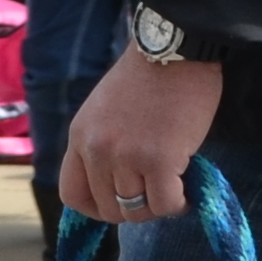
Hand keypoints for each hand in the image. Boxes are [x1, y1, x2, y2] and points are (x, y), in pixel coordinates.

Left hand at [63, 47, 225, 221]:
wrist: (175, 50)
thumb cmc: (147, 77)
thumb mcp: (105, 111)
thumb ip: (103, 145)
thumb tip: (119, 185)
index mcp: (80, 137)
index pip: (72, 194)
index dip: (96, 208)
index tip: (118, 204)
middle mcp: (97, 150)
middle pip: (108, 209)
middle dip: (134, 208)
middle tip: (157, 193)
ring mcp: (126, 157)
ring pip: (137, 210)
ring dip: (159, 205)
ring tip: (175, 189)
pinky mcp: (159, 160)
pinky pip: (166, 203)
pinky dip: (180, 203)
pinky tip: (188, 190)